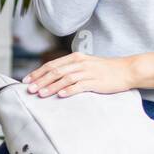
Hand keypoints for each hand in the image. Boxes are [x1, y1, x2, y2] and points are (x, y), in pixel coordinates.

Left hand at [20, 52, 134, 97]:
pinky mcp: (96, 82)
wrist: (126, 70)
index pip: (52, 65)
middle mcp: (80, 63)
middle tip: (29, 89)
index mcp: (76, 57)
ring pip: (65, 78)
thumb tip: (52, 78)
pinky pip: (80, 86)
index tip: (26, 81)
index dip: (38, 73)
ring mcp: (88, 72)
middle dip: (40, 80)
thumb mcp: (86, 65)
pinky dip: (69, 90)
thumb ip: (71, 69)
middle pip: (55, 71)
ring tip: (40, 94)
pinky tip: (61, 95)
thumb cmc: (105, 70)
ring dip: (51, 87)